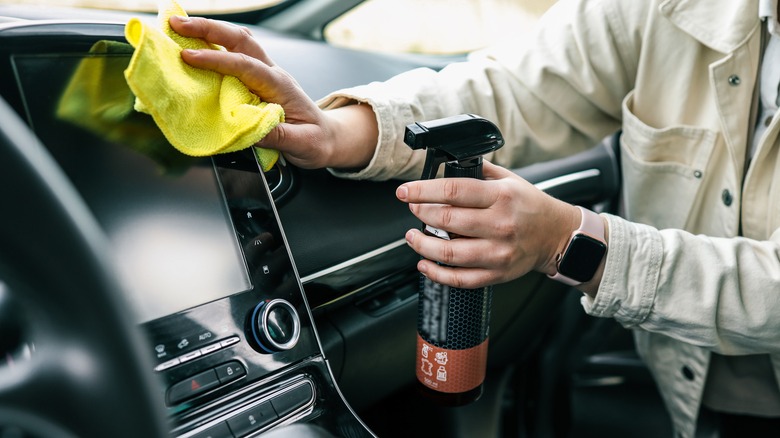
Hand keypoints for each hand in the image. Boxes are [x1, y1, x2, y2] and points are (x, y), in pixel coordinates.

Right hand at [169, 16, 376, 169]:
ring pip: (237, 43)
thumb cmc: (316, 140)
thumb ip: (277, 136)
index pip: (246, 66)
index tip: (191, 58)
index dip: (217, 60)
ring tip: (178, 26)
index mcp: (280, 86)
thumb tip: (251, 129)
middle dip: (208, 28)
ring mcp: (264, 75)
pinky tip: (193, 44)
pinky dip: (212, 45)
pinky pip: (233, 56)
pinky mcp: (256, 80)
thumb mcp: (302, 144)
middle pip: (240, 41)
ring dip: (208, 31)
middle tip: (177, 24)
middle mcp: (271, 74)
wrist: (327, 138)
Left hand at [396, 161, 581, 288]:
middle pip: (447, 219)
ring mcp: (498, 251)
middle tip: (412, 208)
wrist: (558, 235)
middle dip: (421, 212)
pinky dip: (437, 273)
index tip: (405, 192)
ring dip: (422, 244)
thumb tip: (449, 162)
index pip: (453, 190)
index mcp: (501, 196)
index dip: (422, 190)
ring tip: (412, 237)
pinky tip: (425, 264)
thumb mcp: (510, 179)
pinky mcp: (497, 273)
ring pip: (449, 252)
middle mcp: (500, 224)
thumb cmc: (531, 206)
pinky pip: (460, 278)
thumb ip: (480, 170)